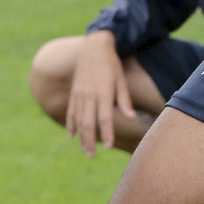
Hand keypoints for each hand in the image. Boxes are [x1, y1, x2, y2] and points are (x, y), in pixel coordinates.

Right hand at [65, 31, 134, 157]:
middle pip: (88, 122)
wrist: (94, 47)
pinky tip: (72, 136)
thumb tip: (132, 118)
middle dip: (90, 140)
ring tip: (85, 151)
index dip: (106, 133)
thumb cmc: (111, 64)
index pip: (104, 117)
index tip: (108, 146)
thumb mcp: (121, 79)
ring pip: (78, 119)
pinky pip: (71, 111)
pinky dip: (71, 124)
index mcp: (103, 91)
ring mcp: (79, 93)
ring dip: (81, 137)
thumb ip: (124, 100)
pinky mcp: (74, 92)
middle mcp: (89, 94)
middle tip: (92, 156)